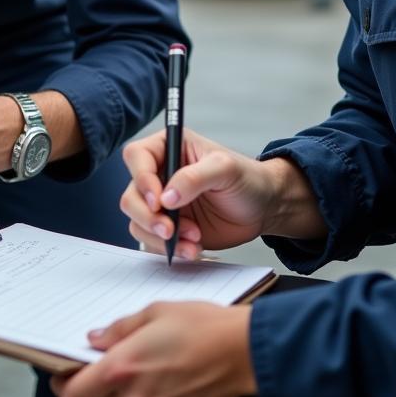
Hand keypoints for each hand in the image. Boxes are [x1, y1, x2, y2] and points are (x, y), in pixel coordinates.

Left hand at [51, 301, 254, 396]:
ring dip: (131, 384)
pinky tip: (171, 371)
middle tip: (122, 350)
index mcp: (121, 370)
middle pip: (100, 396)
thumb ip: (118, 330)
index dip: (61, 382)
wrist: (244, 352)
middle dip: (105, 376)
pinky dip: (152, 393)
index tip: (63, 370)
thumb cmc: (201, 326)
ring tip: (155, 356)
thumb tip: (96, 339)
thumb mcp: (153, 313)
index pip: (72, 393)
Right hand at [120, 129, 319, 260]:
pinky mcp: (168, 226)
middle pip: (131, 194)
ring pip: (138, 220)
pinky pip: (153, 240)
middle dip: (148, 217)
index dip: (142, 179)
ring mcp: (162, 202)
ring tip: (193, 240)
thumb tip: (166, 196)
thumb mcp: (225, 169)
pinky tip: (194, 248)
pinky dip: (170, 249)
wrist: (263, 208)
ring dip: (161, 236)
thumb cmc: (247, 178)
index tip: (161, 201)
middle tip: (170, 230)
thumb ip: (194, 177)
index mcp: (167, 147)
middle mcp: (159, 174)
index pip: (137, 157)